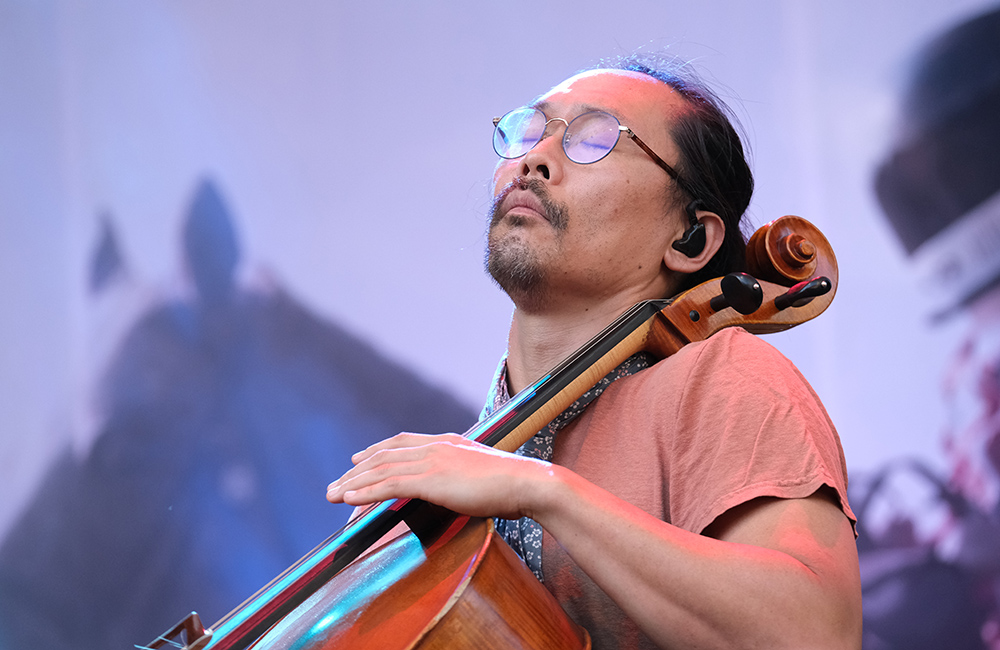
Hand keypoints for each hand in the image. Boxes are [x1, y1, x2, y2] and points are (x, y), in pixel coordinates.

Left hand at [325, 432, 552, 519]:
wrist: (528, 483)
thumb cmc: (513, 485)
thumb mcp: (483, 475)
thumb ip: (465, 476)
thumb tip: (459, 488)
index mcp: (447, 442)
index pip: (403, 442)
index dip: (378, 450)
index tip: (359, 458)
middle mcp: (435, 446)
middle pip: (385, 455)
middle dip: (357, 471)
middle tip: (336, 484)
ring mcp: (432, 461)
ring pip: (381, 469)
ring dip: (353, 483)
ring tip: (332, 494)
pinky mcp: (431, 479)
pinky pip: (388, 485)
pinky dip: (365, 491)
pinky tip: (348, 499)